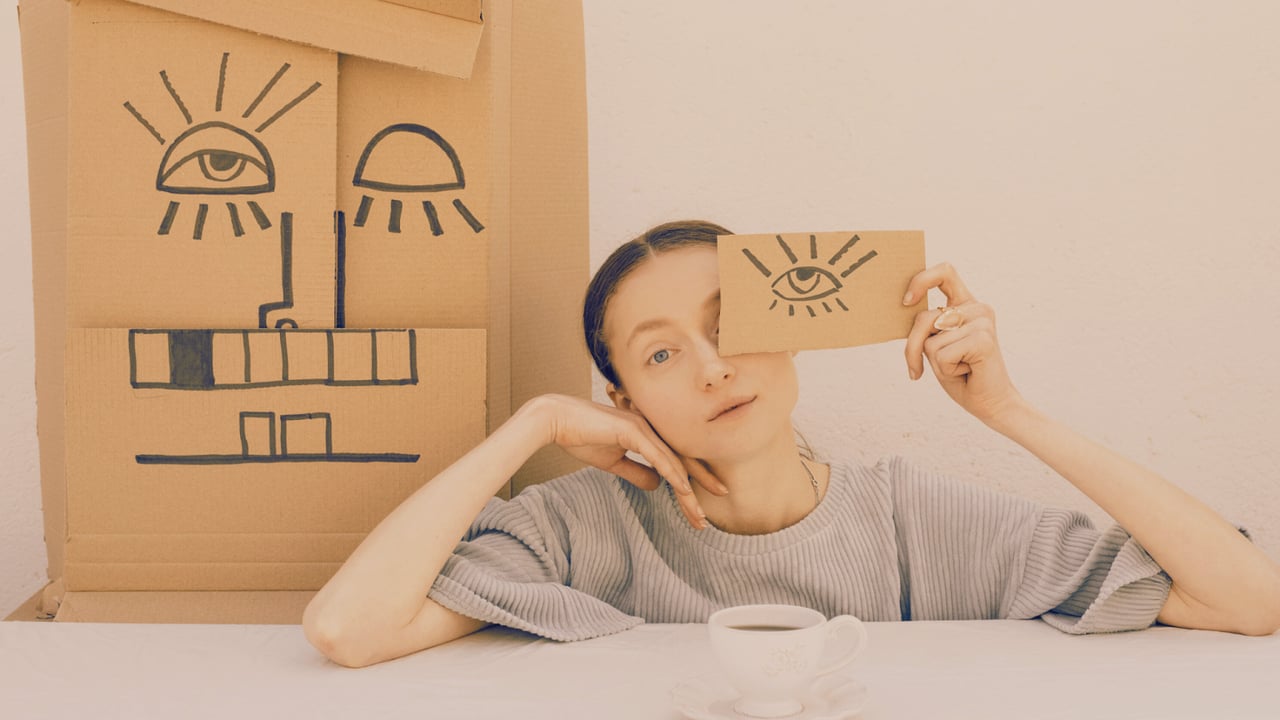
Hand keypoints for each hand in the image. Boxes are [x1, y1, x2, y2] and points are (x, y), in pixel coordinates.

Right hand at [525, 394, 722, 528]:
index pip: (676, 458)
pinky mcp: (631, 431)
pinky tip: (683, 489)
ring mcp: (643, 427)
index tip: (703, 500)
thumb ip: (636, 472)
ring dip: (688, 489)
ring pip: (673, 461)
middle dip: (703, 479)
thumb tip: (656, 486)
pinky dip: (671, 473)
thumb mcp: (613, 463)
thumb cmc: (582, 437)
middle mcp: (651, 428)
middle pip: (683, 458)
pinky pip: (656, 455)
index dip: (692, 478)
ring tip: (699, 512)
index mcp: (648, 434)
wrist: (557, 421)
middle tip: (723, 496)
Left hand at [902, 263, 1022, 423]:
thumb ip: (926, 326)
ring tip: (960, 368)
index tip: (907, 301)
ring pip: (931, 340)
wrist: (990, 403)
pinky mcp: (983, 339)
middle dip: (914, 347)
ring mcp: (982, 321)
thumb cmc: (960, 374)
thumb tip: (905, 306)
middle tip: (920, 368)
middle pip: (924, 318)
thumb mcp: (935, 346)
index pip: (944, 272)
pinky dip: (947, 370)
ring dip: (936, 363)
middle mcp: (977, 309)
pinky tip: (968, 371)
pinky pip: (941, 354)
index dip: (922, 280)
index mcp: (966, 305)